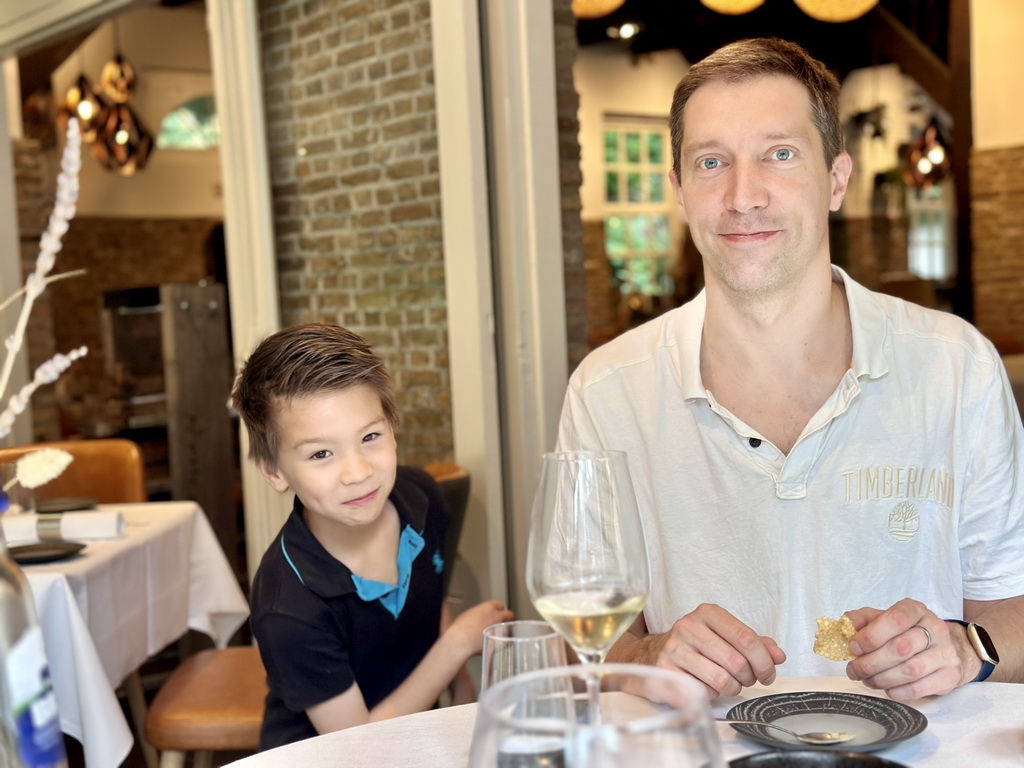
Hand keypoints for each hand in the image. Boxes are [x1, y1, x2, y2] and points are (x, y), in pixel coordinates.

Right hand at [445, 600, 513, 657]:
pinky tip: (498, 644)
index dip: (499, 610)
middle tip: (502, 624)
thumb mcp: (469, 614)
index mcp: (489, 607)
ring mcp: (501, 628)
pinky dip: (504, 642)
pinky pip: (508, 641)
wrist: (462, 641)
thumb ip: (480, 613)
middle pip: (509, 615)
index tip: (498, 614)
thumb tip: (482, 617)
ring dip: (507, 630)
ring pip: (511, 628)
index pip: (500, 605)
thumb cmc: (461, 628)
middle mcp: (498, 616)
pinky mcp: (502, 641)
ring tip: (501, 635)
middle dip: (507, 619)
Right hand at [647, 603, 785, 698]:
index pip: (746, 638)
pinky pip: (702, 693)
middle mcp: (688, 627)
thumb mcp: (725, 636)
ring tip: (726, 683)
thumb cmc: (696, 646)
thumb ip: (755, 644)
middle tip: (744, 679)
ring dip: (731, 688)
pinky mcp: (664, 672)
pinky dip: (710, 695)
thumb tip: (778, 656)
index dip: (764, 661)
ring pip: (721, 680)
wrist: (652, 654)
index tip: (767, 674)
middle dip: (748, 678)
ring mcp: (674, 649)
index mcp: (708, 613)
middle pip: (736, 662)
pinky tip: (705, 686)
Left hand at [845, 599, 966, 700]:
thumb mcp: (883, 618)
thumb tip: (844, 626)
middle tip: (854, 670)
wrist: (947, 646)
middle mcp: (934, 628)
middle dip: (871, 663)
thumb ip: (861, 619)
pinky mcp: (950, 675)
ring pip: (910, 670)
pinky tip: (887, 689)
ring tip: (868, 680)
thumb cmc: (906, 631)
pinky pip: (921, 688)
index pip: (895, 620)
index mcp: (914, 610)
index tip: (853, 648)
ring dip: (882, 679)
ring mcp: (945, 652)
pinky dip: (898, 692)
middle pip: (901, 648)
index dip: (871, 636)